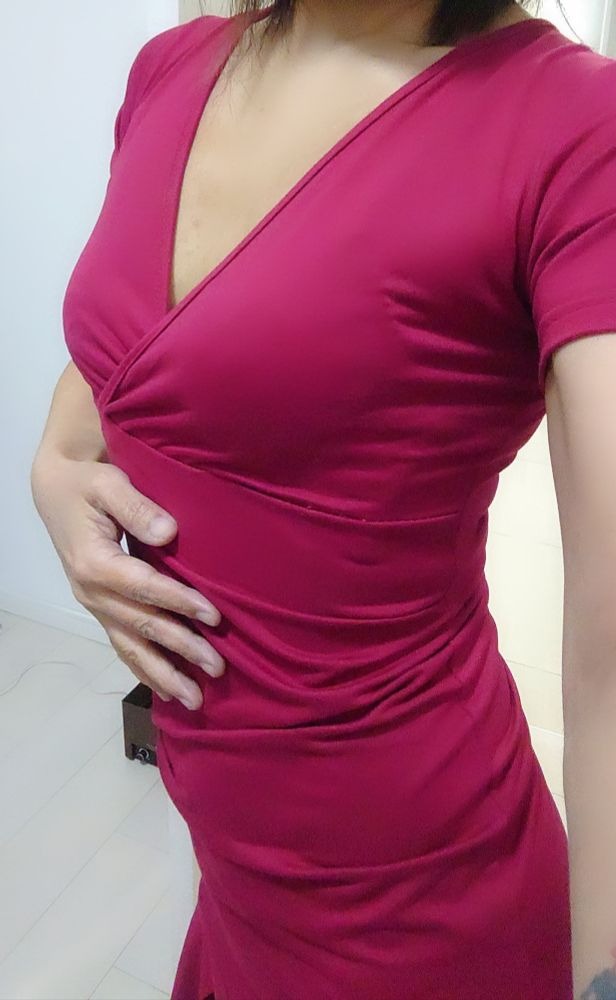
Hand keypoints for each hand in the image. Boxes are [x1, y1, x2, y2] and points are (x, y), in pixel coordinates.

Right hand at [31, 454, 223, 709]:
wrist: (57, 491)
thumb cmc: (87, 484)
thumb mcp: (108, 483)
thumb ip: (136, 507)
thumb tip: (168, 532)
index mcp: (94, 562)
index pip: (144, 587)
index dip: (179, 602)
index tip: (214, 616)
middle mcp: (91, 591)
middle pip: (141, 625)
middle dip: (180, 649)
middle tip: (217, 668)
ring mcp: (94, 603)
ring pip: (130, 645)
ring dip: (163, 673)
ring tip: (194, 698)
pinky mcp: (100, 607)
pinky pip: (122, 644)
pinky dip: (144, 668)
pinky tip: (166, 689)